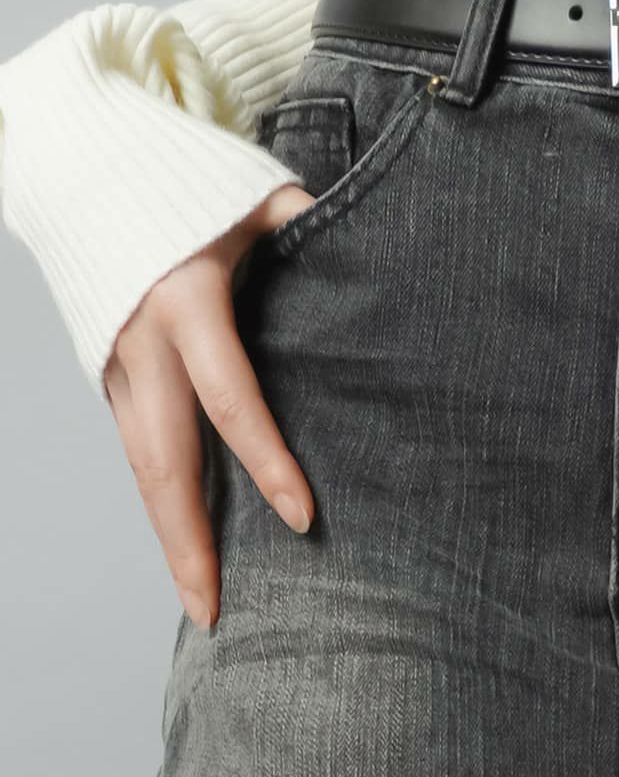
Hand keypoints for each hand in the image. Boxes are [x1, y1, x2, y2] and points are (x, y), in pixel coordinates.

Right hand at [102, 181, 317, 631]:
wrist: (80, 165)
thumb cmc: (184, 178)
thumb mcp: (254, 192)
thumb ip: (309, 226)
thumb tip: (380, 243)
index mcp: (185, 301)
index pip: (230, 399)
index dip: (265, 462)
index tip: (304, 517)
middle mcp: (140, 344)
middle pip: (163, 463)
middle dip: (188, 542)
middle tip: (216, 611)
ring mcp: (113, 364)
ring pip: (141, 467)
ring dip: (169, 536)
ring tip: (201, 599)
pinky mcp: (103, 373)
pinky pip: (137, 447)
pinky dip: (162, 498)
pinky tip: (189, 542)